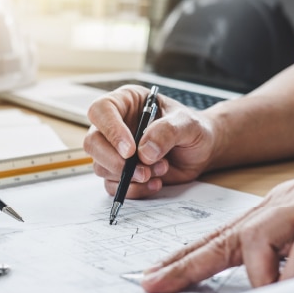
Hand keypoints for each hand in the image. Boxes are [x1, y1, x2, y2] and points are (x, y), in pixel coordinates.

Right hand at [83, 85, 216, 197]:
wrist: (200, 151)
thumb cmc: (192, 130)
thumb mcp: (187, 124)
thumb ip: (167, 132)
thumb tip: (144, 152)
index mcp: (125, 102)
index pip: (101, 110)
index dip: (111, 130)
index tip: (130, 150)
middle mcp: (114, 125)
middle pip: (93, 143)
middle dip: (115, 161)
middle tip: (142, 171)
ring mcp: (114, 150)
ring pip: (100, 167)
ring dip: (130, 176)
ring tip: (161, 170)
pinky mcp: (119, 172)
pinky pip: (113, 186)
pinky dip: (134, 189)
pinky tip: (156, 183)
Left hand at [141, 158, 293, 292]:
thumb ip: (288, 254)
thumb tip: (267, 280)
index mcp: (272, 212)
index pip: (219, 236)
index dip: (184, 257)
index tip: (157, 274)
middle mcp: (282, 206)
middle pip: (225, 237)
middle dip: (186, 263)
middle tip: (157, 282)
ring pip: (259, 237)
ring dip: (255, 273)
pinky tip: (292, 286)